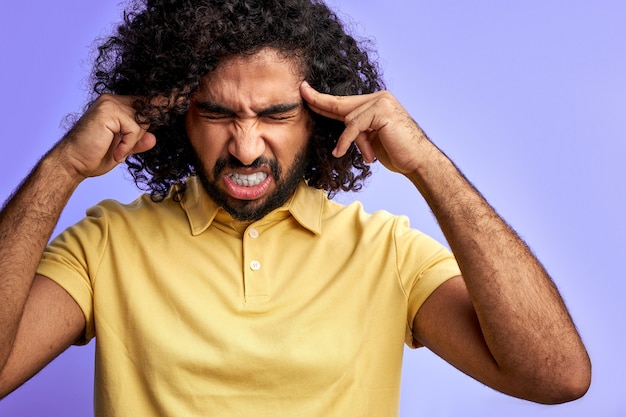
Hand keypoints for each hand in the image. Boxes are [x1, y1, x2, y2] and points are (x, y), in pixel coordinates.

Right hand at [51, 94, 155, 180]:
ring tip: (117, 152)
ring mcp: (110, 103)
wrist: (72, 164)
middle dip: (146, 130)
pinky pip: (134, 128)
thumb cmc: (94, 156)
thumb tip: (153, 137)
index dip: (163, 103)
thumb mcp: (123, 149)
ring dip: (133, 142)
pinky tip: (116, 153)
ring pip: (142, 121)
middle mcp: (113, 100)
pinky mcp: (108, 111)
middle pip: (147, 111)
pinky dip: (128, 145)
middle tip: (130, 145)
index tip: (182, 99)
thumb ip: (138, 141)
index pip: (145, 102)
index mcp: (116, 105)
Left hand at [300, 82, 432, 174]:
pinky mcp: (381, 111)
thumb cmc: (396, 153)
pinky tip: (340, 151)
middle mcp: (379, 98)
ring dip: (354, 141)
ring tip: (370, 155)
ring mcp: (381, 102)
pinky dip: (347, 141)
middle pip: (342, 104)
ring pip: (349, 119)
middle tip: (302, 92)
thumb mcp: (370, 139)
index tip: (306, 93)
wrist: (418, 162)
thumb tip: (340, 126)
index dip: (324, 100)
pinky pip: (354, 126)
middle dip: (320, 102)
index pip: (344, 103)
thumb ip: (356, 129)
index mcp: (375, 102)